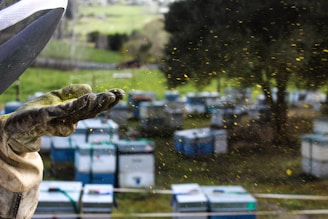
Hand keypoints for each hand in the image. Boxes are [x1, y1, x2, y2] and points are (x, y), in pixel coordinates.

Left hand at [0, 84, 123, 153]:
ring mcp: (61, 120)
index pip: (95, 107)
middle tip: (119, 95)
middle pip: (92, 110)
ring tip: (107, 96)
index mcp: (74, 114)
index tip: (121, 93)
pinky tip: (89, 97)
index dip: (108, 101)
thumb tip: (89, 89)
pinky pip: (66, 110)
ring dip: (96, 103)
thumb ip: (72, 92)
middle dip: (106, 103)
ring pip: (82, 112)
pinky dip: (79, 104)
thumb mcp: (56, 97)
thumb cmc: (37, 111)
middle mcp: (71, 119)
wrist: (16, 125)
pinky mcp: (49, 117)